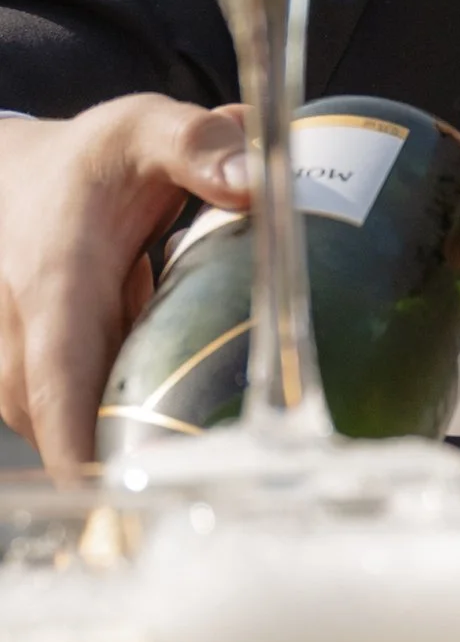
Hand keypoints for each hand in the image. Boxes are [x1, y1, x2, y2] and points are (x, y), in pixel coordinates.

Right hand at [0, 96, 250, 467]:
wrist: (16, 173)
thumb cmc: (90, 160)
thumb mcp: (143, 132)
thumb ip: (197, 146)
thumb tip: (253, 179)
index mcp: (53, 282)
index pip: (55, 383)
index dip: (80, 446)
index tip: (118, 496)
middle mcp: (21, 330)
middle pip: (53, 425)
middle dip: (107, 472)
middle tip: (188, 509)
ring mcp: (14, 356)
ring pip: (54, 428)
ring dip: (107, 456)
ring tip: (183, 489)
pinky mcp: (28, 374)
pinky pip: (62, 422)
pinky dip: (103, 440)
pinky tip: (162, 451)